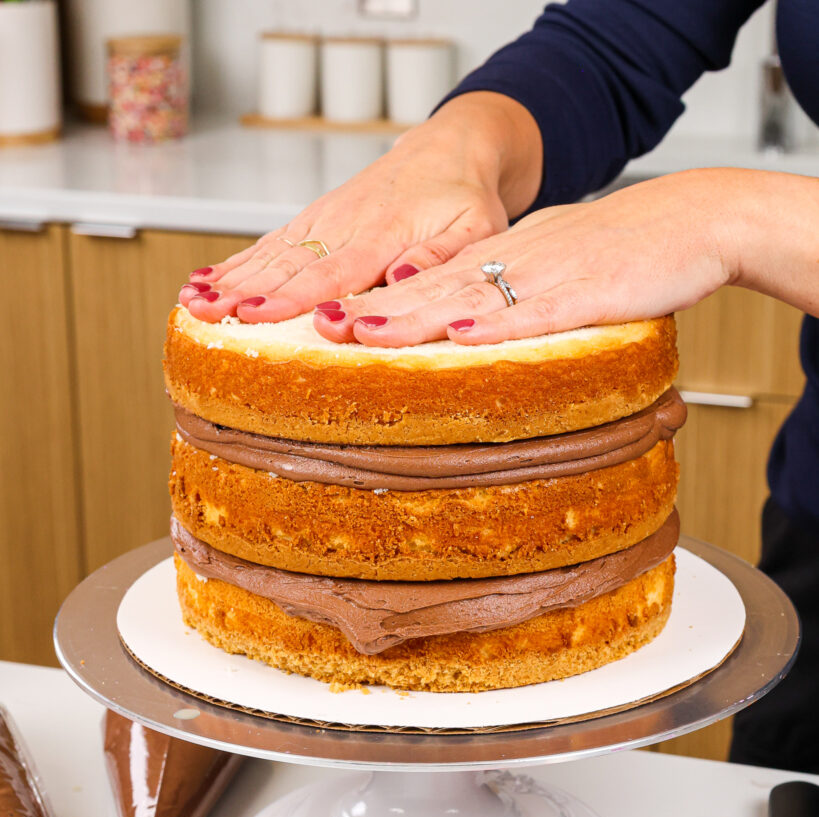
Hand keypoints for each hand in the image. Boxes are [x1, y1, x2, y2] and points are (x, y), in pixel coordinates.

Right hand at [179, 93, 541, 323]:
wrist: (449, 148)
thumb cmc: (465, 197)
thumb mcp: (474, 228)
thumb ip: (440, 254)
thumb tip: (402, 276)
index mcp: (383, 233)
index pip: (333, 270)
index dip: (293, 296)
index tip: (258, 313)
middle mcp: (344, 225)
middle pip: (288, 264)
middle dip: (243, 291)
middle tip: (205, 313)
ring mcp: (323, 221)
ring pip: (269, 254)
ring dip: (228, 279)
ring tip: (191, 301)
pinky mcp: (313, 222)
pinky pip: (269, 244)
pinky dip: (235, 263)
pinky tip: (204, 281)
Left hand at [313, 169, 741, 346]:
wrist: (695, 220)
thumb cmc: (628, 249)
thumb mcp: (555, 264)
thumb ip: (513, 295)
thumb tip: (471, 328)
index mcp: (506, 257)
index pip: (430, 281)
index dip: (380, 300)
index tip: (332, 318)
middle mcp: (515, 261)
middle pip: (434, 288)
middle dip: (376, 309)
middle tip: (320, 325)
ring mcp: (548, 274)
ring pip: (470, 297)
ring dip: (415, 316)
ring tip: (364, 331)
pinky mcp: (587, 291)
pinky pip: (536, 310)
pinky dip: (497, 323)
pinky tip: (461, 334)